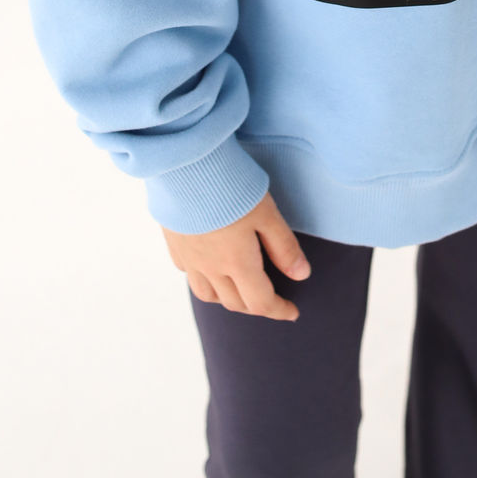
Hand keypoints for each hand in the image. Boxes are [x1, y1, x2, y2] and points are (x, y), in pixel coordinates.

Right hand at [161, 190, 310, 319]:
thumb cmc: (230, 186)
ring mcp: (189, 258)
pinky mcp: (175, 245)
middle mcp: (210, 268)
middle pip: (235, 303)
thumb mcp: (267, 214)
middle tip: (273, 298)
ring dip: (229, 298)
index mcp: (237, 263)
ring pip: (209, 295)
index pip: (260, 302)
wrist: (186, 166)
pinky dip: (205, 280)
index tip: (292, 312)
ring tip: (243, 289)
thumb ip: (284, 247)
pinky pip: (189, 275)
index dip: (279, 310)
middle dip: (257, 306)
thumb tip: (301, 276)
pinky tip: (212, 267)